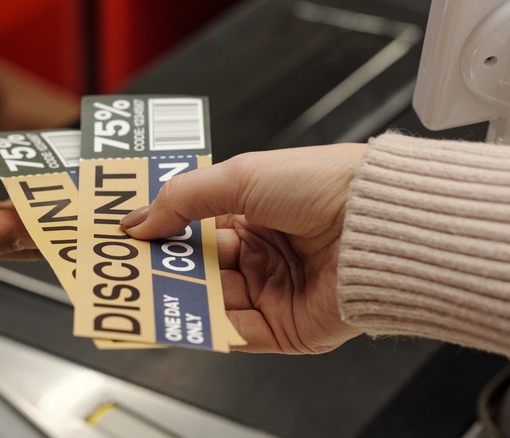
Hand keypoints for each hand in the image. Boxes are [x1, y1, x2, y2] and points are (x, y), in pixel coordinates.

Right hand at [121, 144, 366, 353]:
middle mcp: (263, 252)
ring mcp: (273, 290)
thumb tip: (139, 218)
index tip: (129, 235)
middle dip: (166, 267)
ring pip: (212, 301)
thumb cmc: (326, 187)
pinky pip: (237, 332)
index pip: (195, 227)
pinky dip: (211, 327)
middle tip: (130, 267)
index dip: (163, 231)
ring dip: (182, 297)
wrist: (380, 224)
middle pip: (199, 267)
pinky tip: (189, 316)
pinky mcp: (286, 327)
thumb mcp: (241, 177)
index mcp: (255, 212)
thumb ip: (183, 198)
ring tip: (152, 291)